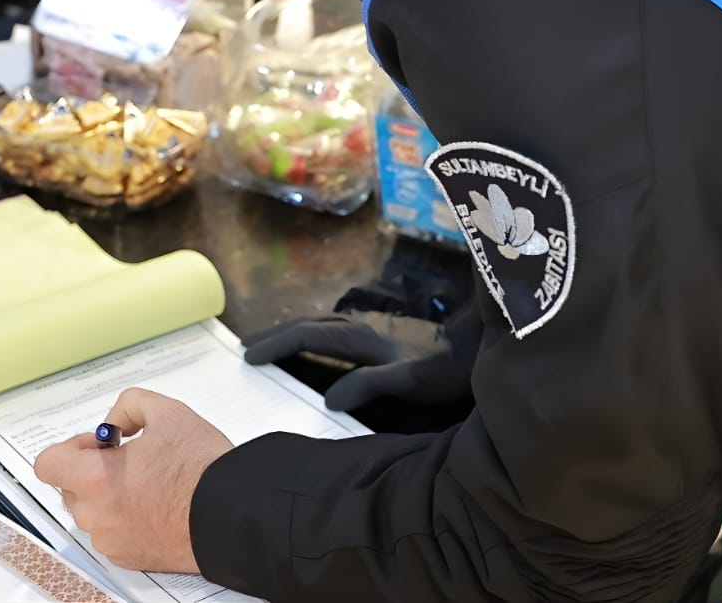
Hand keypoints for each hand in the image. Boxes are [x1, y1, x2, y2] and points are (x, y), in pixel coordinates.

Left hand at [33, 387, 231, 572]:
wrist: (230, 512)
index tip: (98, 445)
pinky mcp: (127, 557)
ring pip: (92, 512)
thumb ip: (129, 406)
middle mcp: (96, 515)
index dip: (71, 447)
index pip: (48, 464)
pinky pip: (111, 533)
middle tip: (131, 460)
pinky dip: (124, 519)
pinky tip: (155, 506)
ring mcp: (110, 540)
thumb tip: (113, 423)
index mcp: (96, 479)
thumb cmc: (201, 468)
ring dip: (108, 496)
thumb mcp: (167, 412)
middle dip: (93, 470)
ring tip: (150, 484)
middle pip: (70, 487)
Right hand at [242, 312, 465, 410]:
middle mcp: (361, 325)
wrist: (475, 347)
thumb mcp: (409, 380)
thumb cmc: (443, 369)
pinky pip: (334, 330)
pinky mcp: (381, 331)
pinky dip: (312, 334)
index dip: (277, 345)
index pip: (307, 336)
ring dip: (292, 332)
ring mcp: (371, 325)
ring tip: (270, 343)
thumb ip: (370, 385)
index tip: (249, 356)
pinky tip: (314, 344)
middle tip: (246, 347)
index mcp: (361, 336)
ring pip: (321, 324)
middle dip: (275, 334)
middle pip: (308, 324)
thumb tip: (328, 397)